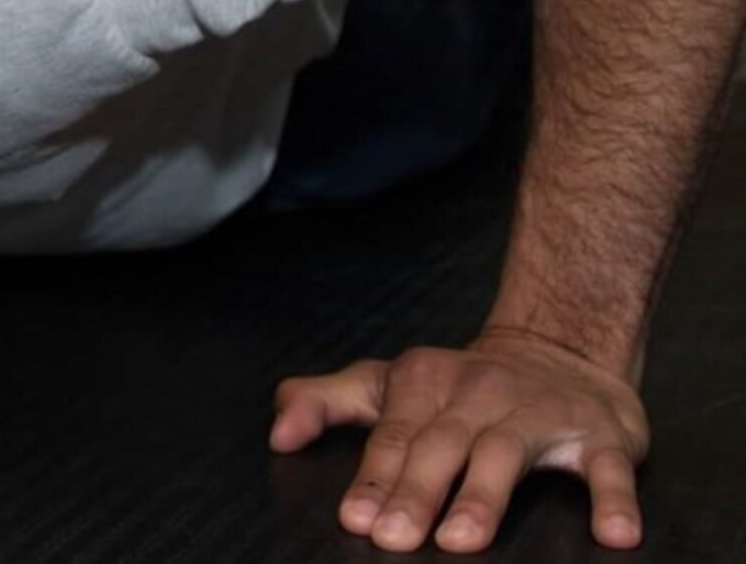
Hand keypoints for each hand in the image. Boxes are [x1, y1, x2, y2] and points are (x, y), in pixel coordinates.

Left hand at [270, 329, 649, 552]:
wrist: (562, 350)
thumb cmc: (458, 386)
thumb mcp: (387, 384)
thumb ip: (327, 402)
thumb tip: (277, 435)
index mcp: (425, 381)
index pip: (395, 435)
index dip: (375, 476)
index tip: (356, 518)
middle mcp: (480, 393)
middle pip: (442, 446)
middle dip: (416, 492)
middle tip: (395, 538)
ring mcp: (541, 413)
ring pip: (507, 454)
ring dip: (485, 497)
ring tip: (461, 539)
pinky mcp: (602, 436)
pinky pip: (607, 468)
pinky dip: (612, 499)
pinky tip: (612, 535)